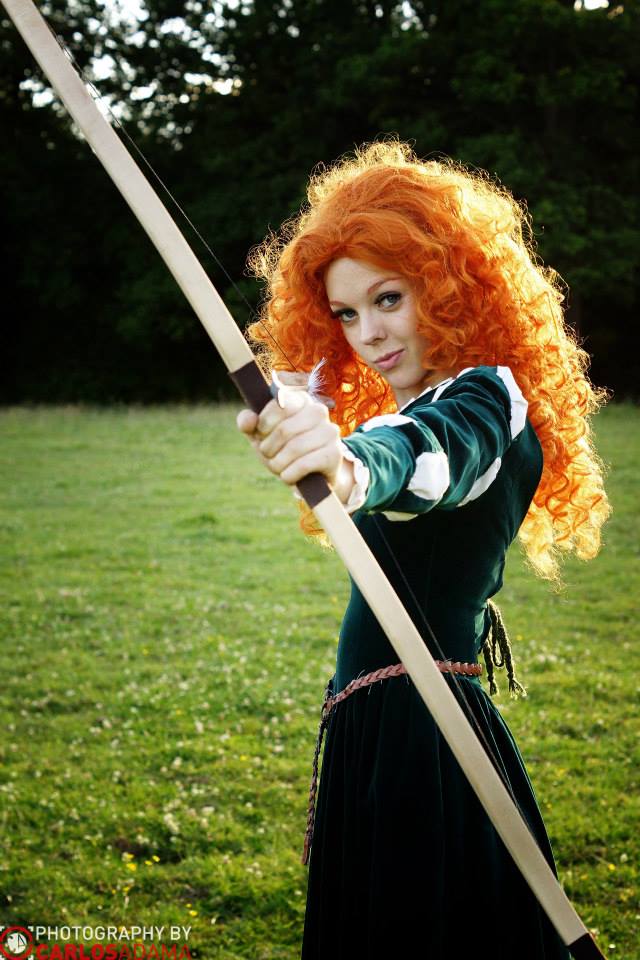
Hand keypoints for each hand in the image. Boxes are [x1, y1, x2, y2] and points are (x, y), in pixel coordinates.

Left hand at [236, 391, 352, 494]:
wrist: (308, 475)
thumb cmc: (282, 449)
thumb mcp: (261, 435)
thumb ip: (248, 424)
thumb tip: (249, 419)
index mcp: (301, 399)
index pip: (279, 405)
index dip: (264, 424)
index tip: (262, 434)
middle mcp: (319, 411)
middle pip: (285, 430)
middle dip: (268, 448)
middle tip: (268, 455)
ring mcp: (330, 432)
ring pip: (295, 448)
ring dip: (278, 464)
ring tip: (277, 467)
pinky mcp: (334, 454)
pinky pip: (305, 464)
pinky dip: (289, 474)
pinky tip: (288, 476)